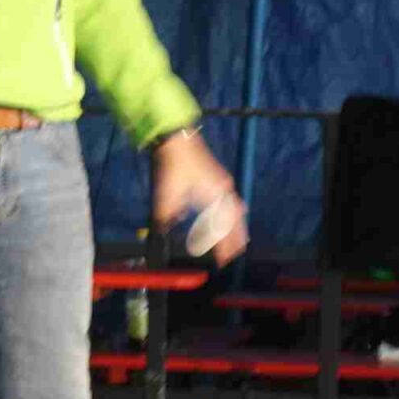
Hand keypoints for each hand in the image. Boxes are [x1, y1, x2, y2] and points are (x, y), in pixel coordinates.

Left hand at [149, 131, 247, 265]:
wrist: (176, 137)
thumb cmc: (173, 166)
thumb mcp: (166, 197)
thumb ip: (165, 220)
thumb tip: (160, 237)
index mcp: (215, 198)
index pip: (223, 230)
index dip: (223, 247)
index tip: (223, 261)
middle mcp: (224, 191)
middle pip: (235, 220)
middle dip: (235, 238)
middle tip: (235, 253)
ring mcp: (222, 181)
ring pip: (234, 209)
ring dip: (234, 225)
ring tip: (238, 239)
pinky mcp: (217, 176)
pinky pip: (229, 200)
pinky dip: (230, 212)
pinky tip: (229, 213)